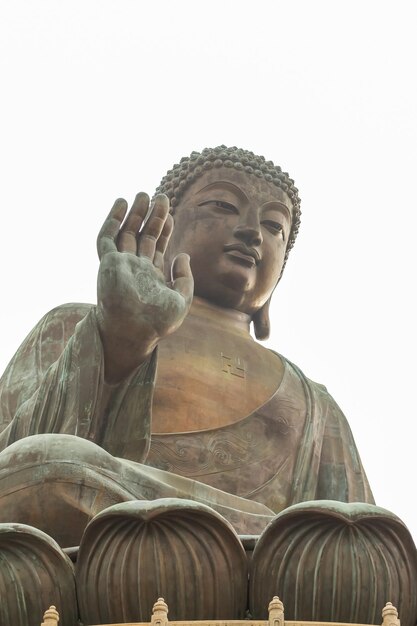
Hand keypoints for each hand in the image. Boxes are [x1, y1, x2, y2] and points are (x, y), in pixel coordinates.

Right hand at [96, 192, 192, 381]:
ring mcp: (120, 264)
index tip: (171, 215)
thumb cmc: (157, 323)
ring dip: (135, 214)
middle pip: (143, 236)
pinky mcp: (107, 263)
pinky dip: (113, 219)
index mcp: (151, 276)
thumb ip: (185, 279)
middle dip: (153, 217)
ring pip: (127, 232)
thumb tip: (184, 255)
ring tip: (145, 194)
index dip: (164, 230)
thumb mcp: (182, 301)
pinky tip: (121, 203)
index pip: (158, 247)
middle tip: (162, 196)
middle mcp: (135, 268)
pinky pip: (107, 237)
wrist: (133, 332)